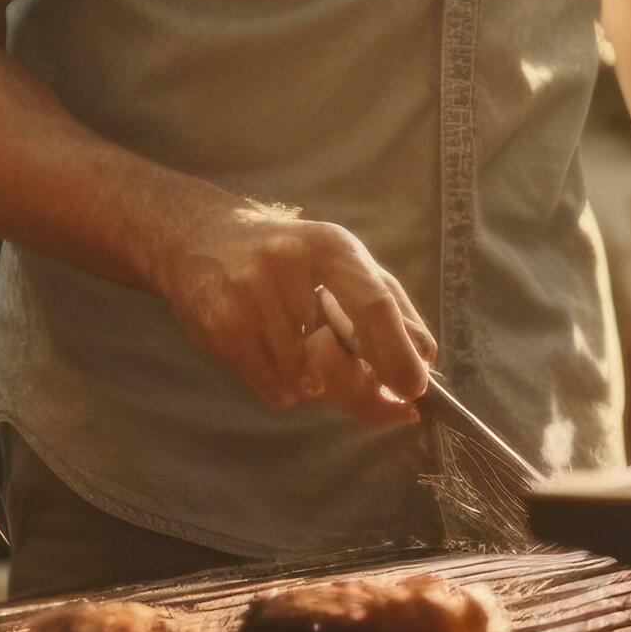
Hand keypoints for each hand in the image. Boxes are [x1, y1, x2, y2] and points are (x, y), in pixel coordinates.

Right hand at [149, 202, 434, 424]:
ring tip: (298, 353)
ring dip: (310, 385)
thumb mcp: (345, 266)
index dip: (397, 354)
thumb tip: (425, 365)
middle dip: (354, 385)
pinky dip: (282, 389)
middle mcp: (289, 262)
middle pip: (333, 353)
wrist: (204, 238)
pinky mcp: (221, 322)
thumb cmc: (293, 261)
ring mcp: (250, 292)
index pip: (373, 304)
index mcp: (333, 247)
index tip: (414, 390)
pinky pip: (269, 385)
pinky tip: (273, 359)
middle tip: (364, 393)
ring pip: (301, 379)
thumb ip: (391, 311)